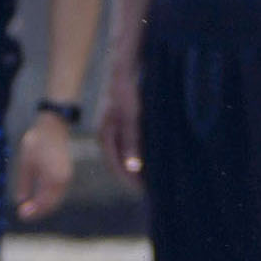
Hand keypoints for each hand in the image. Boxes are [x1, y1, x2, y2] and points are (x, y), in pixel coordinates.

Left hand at [13, 112, 76, 220]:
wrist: (53, 126)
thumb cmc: (37, 142)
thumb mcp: (25, 162)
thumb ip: (24, 183)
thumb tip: (20, 200)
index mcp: (52, 178)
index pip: (43, 203)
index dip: (33, 211)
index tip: (21, 215)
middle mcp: (62, 180)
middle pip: (51, 204)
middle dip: (38, 211)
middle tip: (23, 215)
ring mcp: (66, 177)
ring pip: (56, 200)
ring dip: (44, 207)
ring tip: (30, 209)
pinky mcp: (66, 174)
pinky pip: (58, 193)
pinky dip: (49, 199)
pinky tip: (39, 199)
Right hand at [94, 69, 142, 184]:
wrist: (124, 68)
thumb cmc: (128, 91)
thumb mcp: (132, 117)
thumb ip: (132, 142)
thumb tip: (133, 167)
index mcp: (106, 137)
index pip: (117, 168)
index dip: (131, 182)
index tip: (146, 192)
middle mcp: (107, 135)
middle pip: (121, 164)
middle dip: (135, 178)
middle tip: (153, 189)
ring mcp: (114, 129)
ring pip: (126, 155)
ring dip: (139, 167)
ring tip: (155, 176)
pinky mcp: (122, 122)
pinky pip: (130, 145)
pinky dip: (140, 154)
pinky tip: (152, 156)